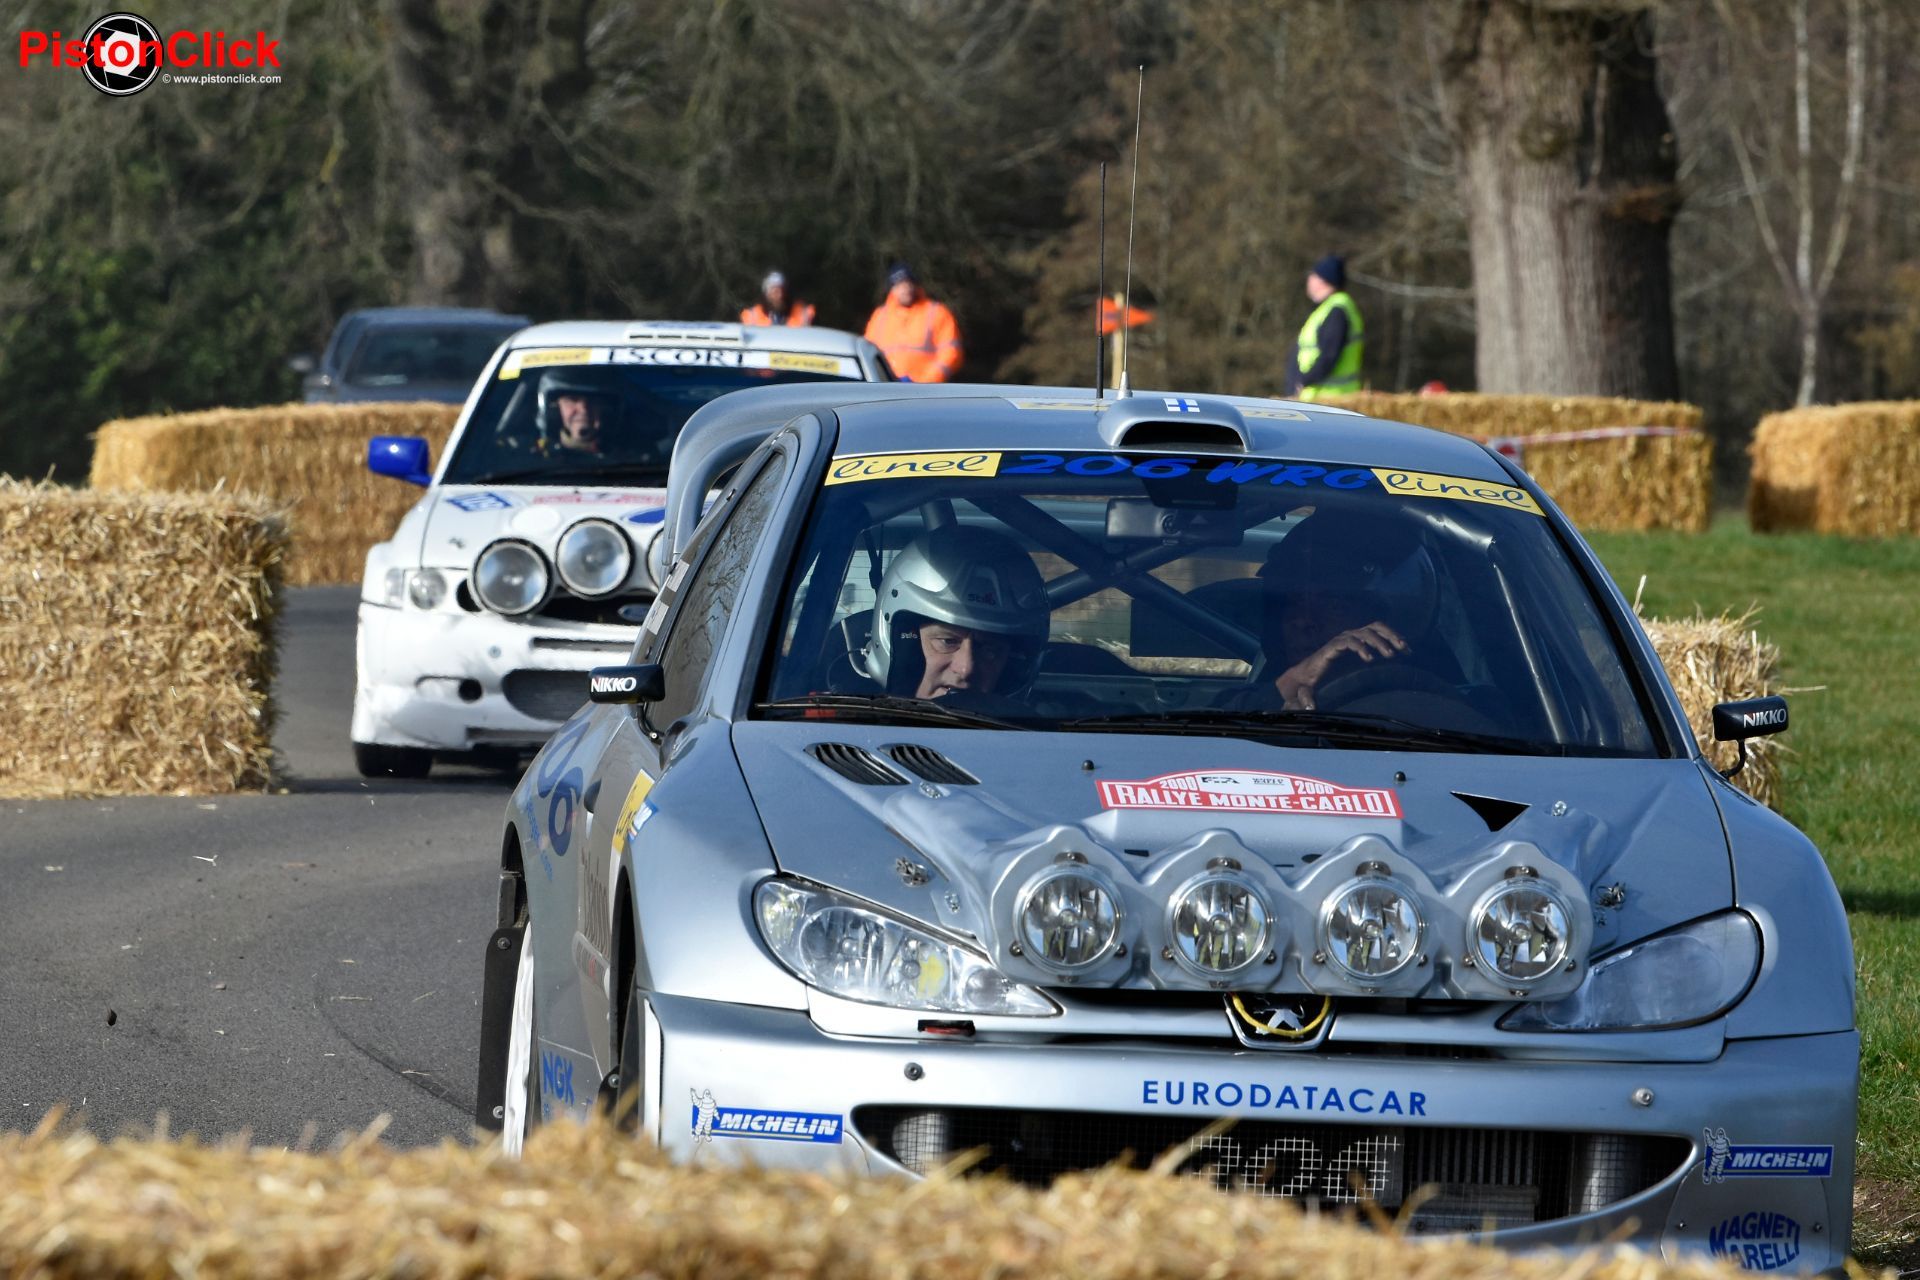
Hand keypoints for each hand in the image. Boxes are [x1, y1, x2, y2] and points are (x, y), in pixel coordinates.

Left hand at [1274, 621, 1407, 710]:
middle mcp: (1341, 639)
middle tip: (1391, 655)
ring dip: (1389, 636)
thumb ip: (1305, 699)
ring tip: (1403, 648)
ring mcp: (1351, 637)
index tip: (1369, 659)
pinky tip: (1405, 648)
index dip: (1357, 646)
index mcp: (1329, 651)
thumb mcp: (1303, 692)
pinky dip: (1391, 637)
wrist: (1305, 673)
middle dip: (1377, 641)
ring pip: (1373, 629)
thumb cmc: (1306, 683)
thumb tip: (1310, 708)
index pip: (1345, 642)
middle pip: (1362, 632)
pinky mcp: (1359, 640)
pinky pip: (1377, 633)